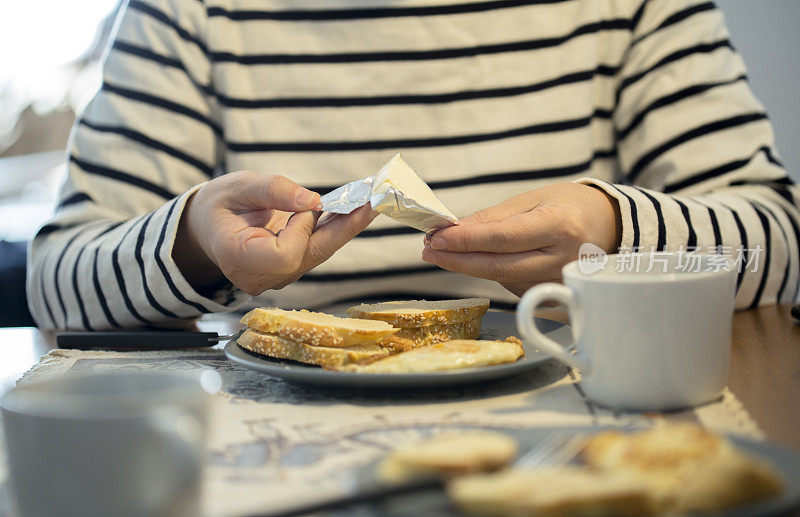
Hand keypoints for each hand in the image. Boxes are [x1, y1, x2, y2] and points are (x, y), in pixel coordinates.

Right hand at [173, 171, 375, 294]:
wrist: (207, 227)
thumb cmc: (217, 206)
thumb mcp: (238, 186)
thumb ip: (274, 190)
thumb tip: (313, 200)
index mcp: (238, 259)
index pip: (284, 255)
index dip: (300, 229)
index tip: (302, 205)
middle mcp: (260, 277)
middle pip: (311, 256)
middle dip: (343, 227)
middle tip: (372, 202)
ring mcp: (277, 277)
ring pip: (319, 252)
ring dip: (344, 226)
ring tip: (369, 201)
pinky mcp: (290, 269)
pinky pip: (316, 249)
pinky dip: (334, 228)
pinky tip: (353, 209)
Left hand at [421, 182, 620, 295]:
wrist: (610, 226)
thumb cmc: (569, 205)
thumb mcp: (533, 199)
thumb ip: (493, 217)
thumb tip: (452, 231)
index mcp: (560, 226)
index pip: (502, 239)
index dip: (465, 241)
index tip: (436, 237)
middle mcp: (563, 258)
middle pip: (499, 267)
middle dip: (458, 260)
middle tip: (428, 250)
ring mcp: (560, 282)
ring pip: (503, 280)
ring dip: (469, 266)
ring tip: (445, 250)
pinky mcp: (555, 297)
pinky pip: (513, 286)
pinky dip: (491, 273)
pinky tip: (480, 260)